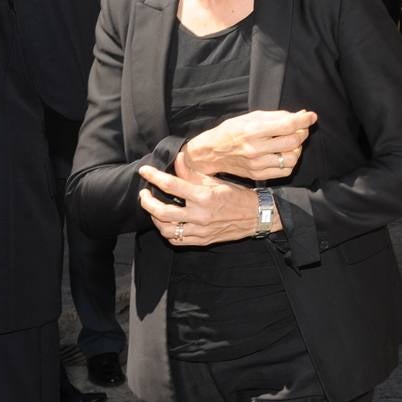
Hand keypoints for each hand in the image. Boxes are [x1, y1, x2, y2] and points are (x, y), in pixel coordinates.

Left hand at [138, 152, 276, 246]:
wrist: (257, 215)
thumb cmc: (237, 195)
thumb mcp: (216, 180)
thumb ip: (193, 172)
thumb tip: (177, 160)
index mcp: (204, 196)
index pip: (170, 185)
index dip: (153, 176)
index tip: (144, 171)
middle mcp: (200, 215)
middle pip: (161, 211)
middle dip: (147, 201)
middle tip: (144, 194)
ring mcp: (201, 230)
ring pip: (166, 229)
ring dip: (155, 218)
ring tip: (154, 209)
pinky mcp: (203, 240)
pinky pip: (177, 241)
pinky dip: (167, 232)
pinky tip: (167, 224)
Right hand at [180, 109, 316, 180]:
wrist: (211, 153)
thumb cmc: (231, 132)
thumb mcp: (250, 117)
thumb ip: (276, 117)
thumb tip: (301, 115)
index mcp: (253, 131)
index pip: (287, 125)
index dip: (304, 120)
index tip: (311, 116)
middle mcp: (256, 149)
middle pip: (293, 141)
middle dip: (302, 133)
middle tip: (300, 128)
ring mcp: (257, 164)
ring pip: (292, 158)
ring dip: (297, 149)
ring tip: (290, 142)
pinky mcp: (259, 175)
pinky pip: (286, 171)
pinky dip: (291, 162)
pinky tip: (284, 154)